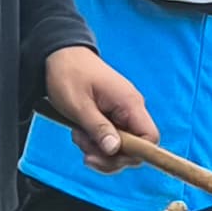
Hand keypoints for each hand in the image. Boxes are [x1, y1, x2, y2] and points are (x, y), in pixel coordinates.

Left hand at [40, 45, 148, 163]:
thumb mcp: (79, 106)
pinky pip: (112, 137)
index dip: (134, 154)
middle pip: (135, 148)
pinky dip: (96, 141)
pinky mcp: (113, 114)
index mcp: (129, 104)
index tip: (108, 155)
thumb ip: (98, 128)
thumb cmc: (69, 75)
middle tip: (85, 151)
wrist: (61, 54)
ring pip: (121, 145)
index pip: (150, 139)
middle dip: (109, 156)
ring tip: (79, 137)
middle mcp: (131, 109)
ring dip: (99, 150)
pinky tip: (81, 133)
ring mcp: (123, 112)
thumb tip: (114, 150)